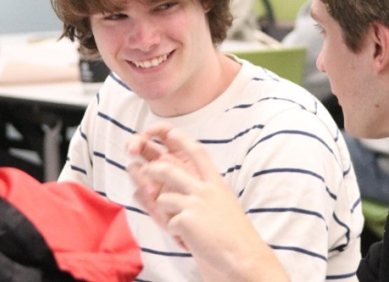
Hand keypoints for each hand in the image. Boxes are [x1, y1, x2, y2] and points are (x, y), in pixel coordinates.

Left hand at [126, 124, 288, 281]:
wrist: (242, 254)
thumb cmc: (235, 234)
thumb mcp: (225, 204)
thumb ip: (209, 193)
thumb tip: (193, 187)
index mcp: (217, 184)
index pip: (199, 153)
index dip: (183, 141)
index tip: (172, 132)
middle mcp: (205, 190)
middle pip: (170, 169)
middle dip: (153, 169)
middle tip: (145, 170)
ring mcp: (195, 204)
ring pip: (163, 197)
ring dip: (164, 210)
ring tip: (176, 221)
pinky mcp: (186, 220)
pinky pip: (168, 221)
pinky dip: (174, 231)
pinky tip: (187, 239)